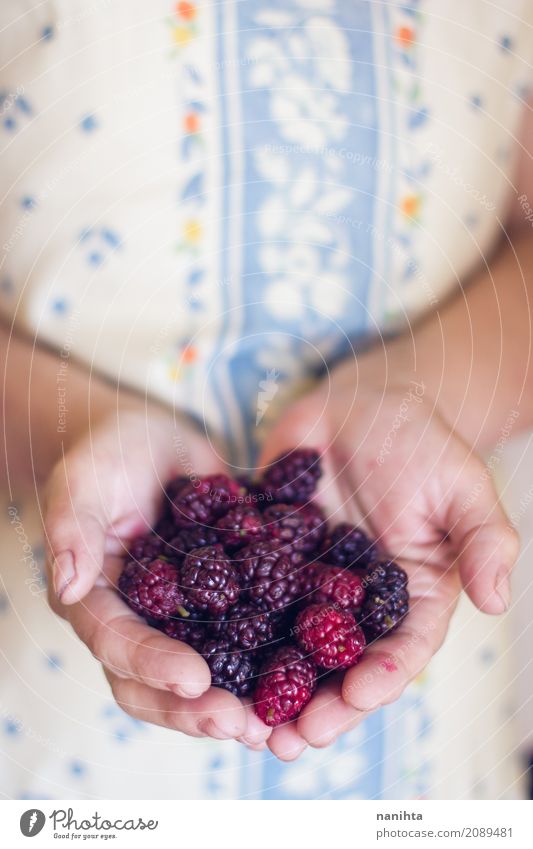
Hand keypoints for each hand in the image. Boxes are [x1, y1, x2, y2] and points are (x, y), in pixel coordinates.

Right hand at [43, 405, 270, 748]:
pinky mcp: (227, 600)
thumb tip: (69, 585)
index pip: (117, 643)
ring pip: (208, 673)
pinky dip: (276, 659)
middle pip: (159, 682)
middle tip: (242, 725)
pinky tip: (312, 673)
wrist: (155, 441)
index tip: (194, 678)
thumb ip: (72, 527)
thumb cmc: (109, 453)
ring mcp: (185, 617)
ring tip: (278, 724)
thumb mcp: (84, 479)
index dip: (152, 666)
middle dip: (197, 709)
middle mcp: (142, 621)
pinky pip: (249, 635)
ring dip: (240, 701)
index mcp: (99, 600)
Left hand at [257, 356, 518, 759]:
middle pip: (339, 665)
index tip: (355, 695)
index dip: (381, 676)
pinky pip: (246, 594)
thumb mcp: (463, 486)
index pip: (401, 648)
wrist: (362, 404)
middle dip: (318, 705)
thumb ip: (485, 540)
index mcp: (409, 596)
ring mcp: (308, 584)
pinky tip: (204, 653)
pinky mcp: (268, 558)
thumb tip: (496, 600)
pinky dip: (227, 628)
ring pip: (288, 645)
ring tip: (246, 724)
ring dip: (268, 687)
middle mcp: (357, 602)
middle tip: (290, 738)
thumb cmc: (422, 441)